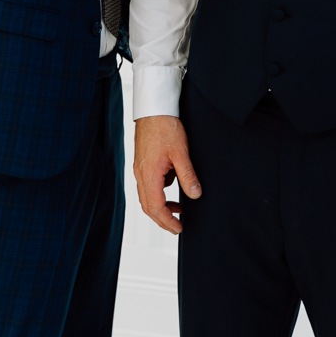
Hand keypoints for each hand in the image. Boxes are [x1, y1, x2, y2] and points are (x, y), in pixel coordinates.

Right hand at [134, 115, 200, 233]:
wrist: (154, 108)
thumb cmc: (165, 127)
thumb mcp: (181, 152)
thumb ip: (187, 175)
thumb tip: (195, 194)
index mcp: (149, 175)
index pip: (155, 208)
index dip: (167, 221)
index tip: (179, 228)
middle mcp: (141, 174)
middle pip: (148, 206)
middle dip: (163, 219)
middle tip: (178, 226)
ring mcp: (140, 168)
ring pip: (147, 196)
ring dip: (161, 206)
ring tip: (178, 208)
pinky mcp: (142, 162)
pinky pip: (148, 184)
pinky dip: (159, 192)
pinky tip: (172, 183)